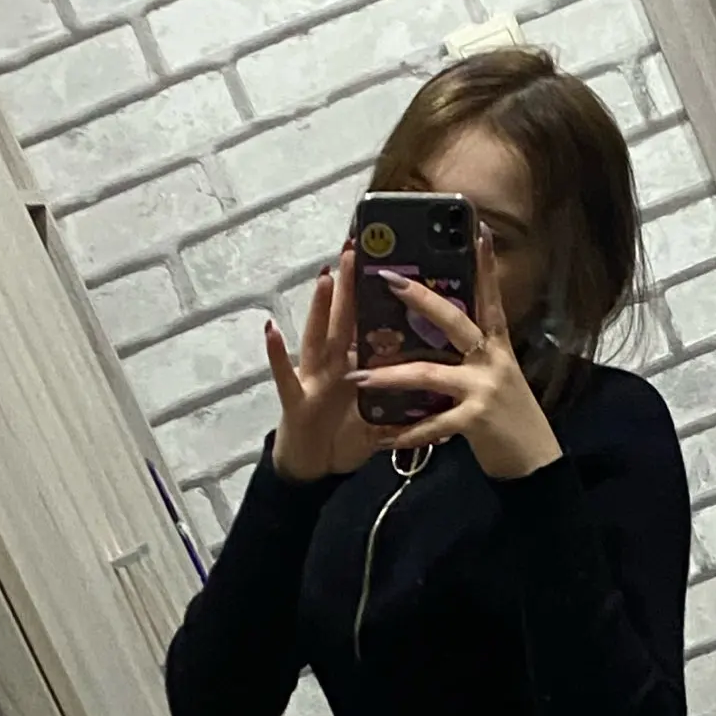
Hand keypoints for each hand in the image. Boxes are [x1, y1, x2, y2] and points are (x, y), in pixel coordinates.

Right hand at [266, 247, 400, 481]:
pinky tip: (271, 329)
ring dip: (321, 307)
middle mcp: (335, 364)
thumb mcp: (381, 420)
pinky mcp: (296, 399)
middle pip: (346, 320)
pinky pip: (285, 375)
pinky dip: (276, 354)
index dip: (380, 299)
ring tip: (326, 275)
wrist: (313, 469)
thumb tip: (444, 398)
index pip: (371, 326)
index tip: (395, 264)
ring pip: (318, 337)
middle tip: (359, 247)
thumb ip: (407, 407)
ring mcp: (313, 378)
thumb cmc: (345, 438)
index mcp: (358, 366)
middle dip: (352, 286)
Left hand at [348, 226, 562, 479]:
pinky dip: (406, 433)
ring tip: (358, 375)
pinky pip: (433, 424)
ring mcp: (485, 389)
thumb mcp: (499, 381)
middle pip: (453, 321)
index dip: (485, 266)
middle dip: (420, 299)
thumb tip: (445, 342)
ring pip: (429, 373)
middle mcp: (492, 361)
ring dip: (390, 376)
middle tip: (387, 280)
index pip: (491, 299)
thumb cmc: (512, 421)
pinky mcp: (477, 420)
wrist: (537, 464)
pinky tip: (383, 438)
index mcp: (498, 348)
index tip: (476, 230)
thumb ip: (474, 360)